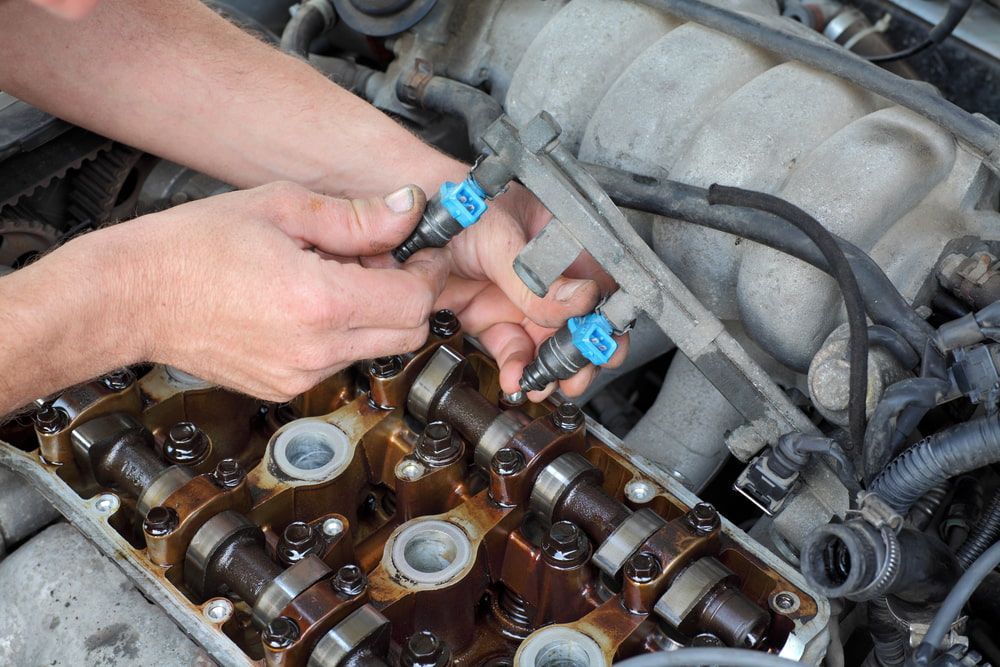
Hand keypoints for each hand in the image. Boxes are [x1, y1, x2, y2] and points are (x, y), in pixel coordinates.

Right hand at [96, 181, 446, 400]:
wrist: (133, 295)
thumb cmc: (191, 247)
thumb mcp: (280, 208)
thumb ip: (355, 216)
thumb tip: (408, 210)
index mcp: (319, 302)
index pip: (415, 300)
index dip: (426, 271)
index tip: (418, 251)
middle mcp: (315, 349)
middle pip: (408, 333)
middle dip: (407, 294)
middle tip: (377, 260)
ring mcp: (300, 375)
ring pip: (376, 348)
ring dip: (373, 313)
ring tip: (329, 276)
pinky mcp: (285, 386)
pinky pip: (339, 361)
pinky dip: (341, 333)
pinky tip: (306, 303)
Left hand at [436, 184, 628, 399]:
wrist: (402, 226)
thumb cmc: (455, 207)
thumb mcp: (498, 238)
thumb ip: (535, 277)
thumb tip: (581, 301)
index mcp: (561, 242)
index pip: (597, 283)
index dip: (604, 317)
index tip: (602, 344)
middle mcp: (544, 273)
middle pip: (576, 321)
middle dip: (580, 354)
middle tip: (577, 375)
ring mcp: (516, 297)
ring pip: (546, 343)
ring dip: (550, 369)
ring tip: (544, 383)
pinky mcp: (488, 318)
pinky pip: (511, 350)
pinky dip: (517, 369)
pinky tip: (517, 378)